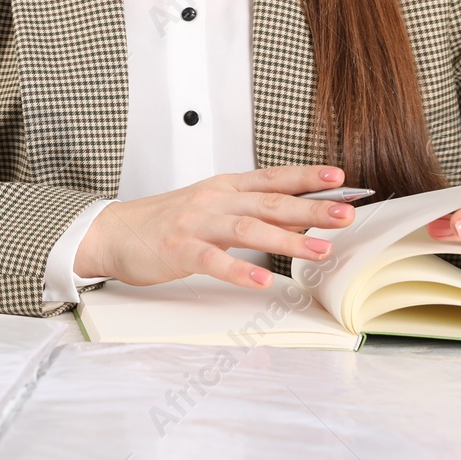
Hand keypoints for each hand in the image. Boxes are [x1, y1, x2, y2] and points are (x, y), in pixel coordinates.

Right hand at [74, 165, 355, 288]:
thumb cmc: (164, 221)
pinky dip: (239, 272)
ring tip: (320, 251)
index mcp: (223, 188)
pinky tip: (262, 282)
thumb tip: (302, 215)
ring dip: (286, 239)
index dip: (306, 177)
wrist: (113, 232)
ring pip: (247, 229)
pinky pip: (212, 261)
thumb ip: (252, 210)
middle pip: (268, 202)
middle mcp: (213, 200)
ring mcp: (195, 224)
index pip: (271, 178)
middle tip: (347, 213)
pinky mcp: (178, 250)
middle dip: (311, 208)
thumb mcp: (211, 206)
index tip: (341, 178)